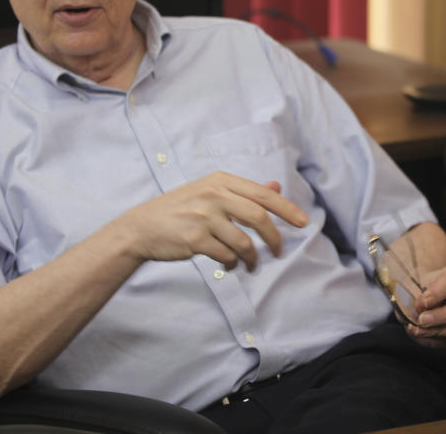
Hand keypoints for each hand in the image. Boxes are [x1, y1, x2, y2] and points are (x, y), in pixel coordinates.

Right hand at [112, 171, 308, 271]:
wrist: (141, 227)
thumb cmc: (179, 210)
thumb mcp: (209, 191)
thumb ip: (243, 191)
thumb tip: (275, 186)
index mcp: (220, 180)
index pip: (262, 194)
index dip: (287, 208)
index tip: (303, 222)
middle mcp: (213, 194)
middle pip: (259, 217)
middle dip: (274, 238)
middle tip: (278, 252)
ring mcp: (203, 217)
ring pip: (244, 241)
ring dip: (252, 258)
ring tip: (250, 265)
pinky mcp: (195, 239)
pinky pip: (226, 256)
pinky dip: (232, 264)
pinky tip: (229, 265)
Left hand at [407, 264, 445, 347]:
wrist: (426, 292)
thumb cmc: (422, 286)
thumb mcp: (414, 284)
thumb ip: (412, 296)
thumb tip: (411, 315)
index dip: (436, 293)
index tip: (421, 303)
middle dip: (442, 316)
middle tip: (422, 320)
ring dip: (437, 331)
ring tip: (417, 330)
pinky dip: (434, 340)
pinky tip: (421, 335)